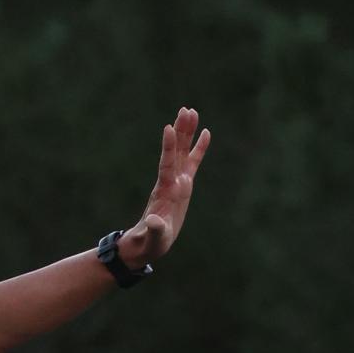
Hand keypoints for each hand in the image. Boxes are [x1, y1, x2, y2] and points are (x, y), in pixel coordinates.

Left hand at [118, 105, 211, 271]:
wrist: (148, 242)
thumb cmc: (151, 242)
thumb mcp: (154, 238)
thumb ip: (155, 229)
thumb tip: (154, 221)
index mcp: (165, 192)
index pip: (166, 165)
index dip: (168, 147)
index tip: (168, 127)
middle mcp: (171, 182)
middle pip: (176, 152)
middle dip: (181, 131)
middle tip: (185, 109)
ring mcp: (177, 182)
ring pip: (183, 152)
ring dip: (188, 133)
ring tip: (192, 111)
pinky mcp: (184, 186)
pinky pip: (193, 163)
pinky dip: (199, 149)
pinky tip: (206, 133)